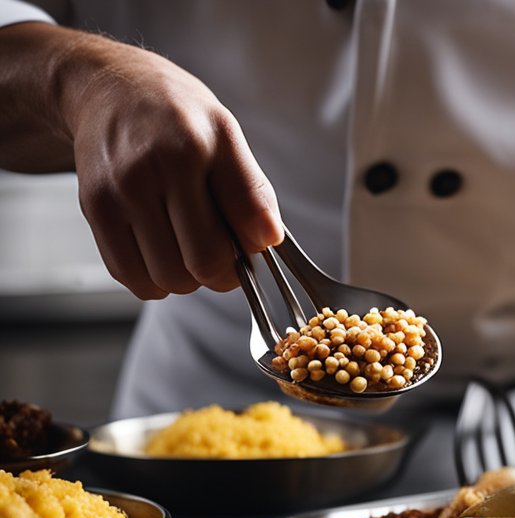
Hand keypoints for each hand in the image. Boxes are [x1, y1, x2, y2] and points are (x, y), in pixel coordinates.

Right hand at [50, 28, 282, 298]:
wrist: (110, 88)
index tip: (249, 244)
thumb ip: (252, 190)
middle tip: (221, 252)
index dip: (252, 252)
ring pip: (166, 278)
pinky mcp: (93, 209)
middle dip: (221, 271)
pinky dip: (152, 279)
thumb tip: (269, 240)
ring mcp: (118, 192)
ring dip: (186, 278)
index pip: (240, 232)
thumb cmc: (175, 114)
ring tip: (188, 247)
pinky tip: (161, 253)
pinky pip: (129, 274)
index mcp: (195, 150)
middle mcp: (152, 171)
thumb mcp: (227, 134)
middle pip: (202, 264)